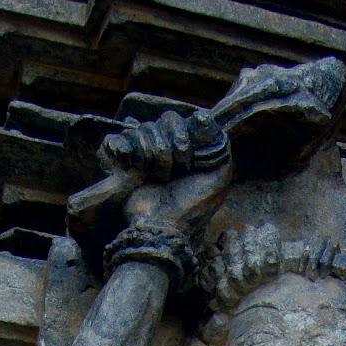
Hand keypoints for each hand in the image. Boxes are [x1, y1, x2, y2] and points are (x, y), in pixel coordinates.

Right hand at [102, 108, 231, 231]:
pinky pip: (124, 138)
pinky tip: (138, 170)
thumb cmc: (191, 208)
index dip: (184, 138)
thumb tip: (201, 117)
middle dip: (169, 146)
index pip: (186, 121)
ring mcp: (146, 153)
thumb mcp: (219, 180)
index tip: (187, 163)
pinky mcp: (126, 161)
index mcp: (189, 150)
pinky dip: (132, 152)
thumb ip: (221, 147)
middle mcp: (168, 148)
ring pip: (145, 128)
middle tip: (172, 172)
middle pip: (166, 120)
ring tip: (157, 177)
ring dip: (152, 153)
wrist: (161, 228)